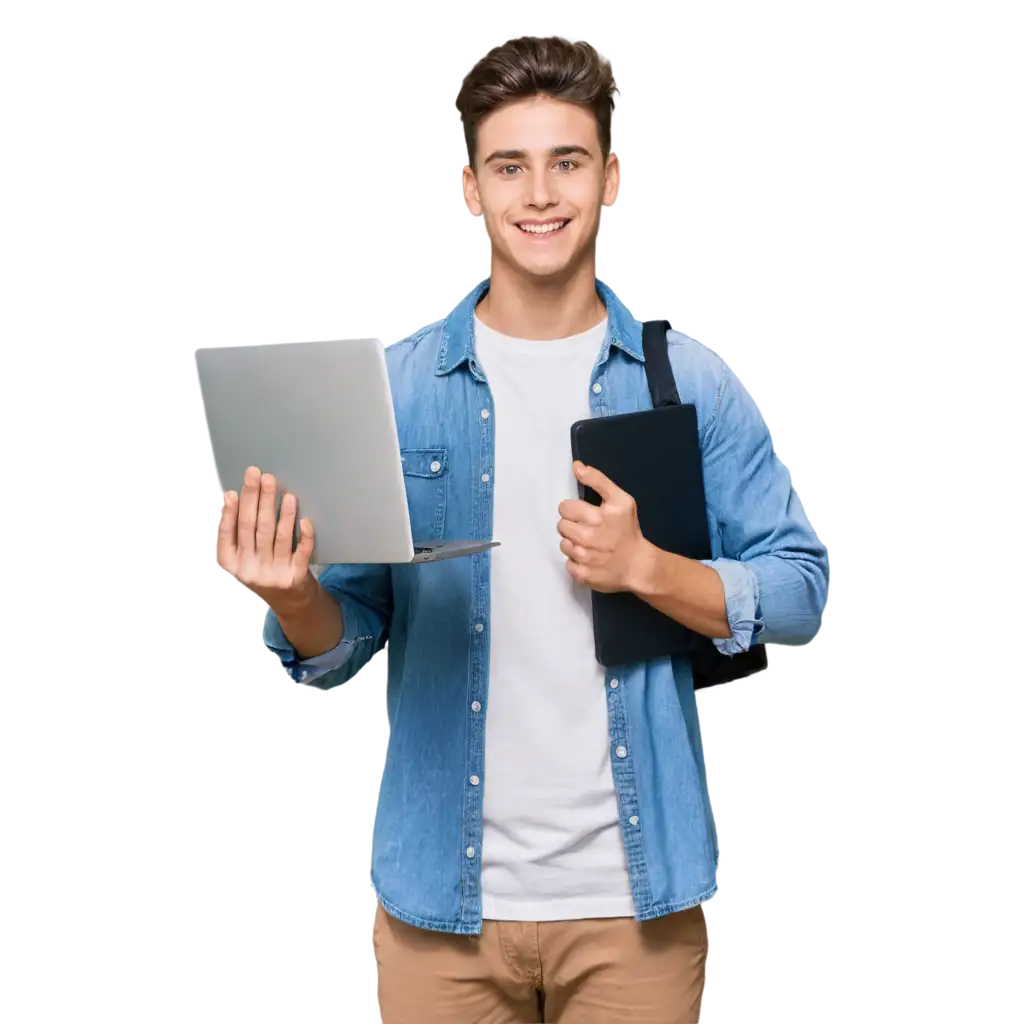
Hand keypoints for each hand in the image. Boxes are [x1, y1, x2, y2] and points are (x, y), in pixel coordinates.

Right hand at [209, 466, 316, 612]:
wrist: (289, 603)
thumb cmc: (261, 571)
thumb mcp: (239, 560)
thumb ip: (230, 535)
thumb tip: (223, 499)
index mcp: (232, 564)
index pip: (228, 535)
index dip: (229, 514)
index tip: (232, 492)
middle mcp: (251, 571)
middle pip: (253, 529)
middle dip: (256, 499)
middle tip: (258, 475)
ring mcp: (274, 574)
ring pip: (278, 537)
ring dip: (282, 512)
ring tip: (284, 491)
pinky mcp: (296, 576)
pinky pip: (302, 553)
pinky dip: (304, 536)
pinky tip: (305, 519)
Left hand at [557, 461, 654, 593]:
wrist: (638, 566)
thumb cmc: (628, 531)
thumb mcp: (621, 500)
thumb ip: (598, 480)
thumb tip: (576, 466)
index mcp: (598, 516)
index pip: (565, 508)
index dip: (574, 510)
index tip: (586, 515)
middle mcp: (589, 537)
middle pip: (561, 525)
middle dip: (573, 526)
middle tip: (588, 530)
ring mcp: (584, 558)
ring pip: (563, 544)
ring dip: (573, 544)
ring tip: (590, 545)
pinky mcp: (581, 574)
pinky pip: (567, 563)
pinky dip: (576, 561)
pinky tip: (590, 559)